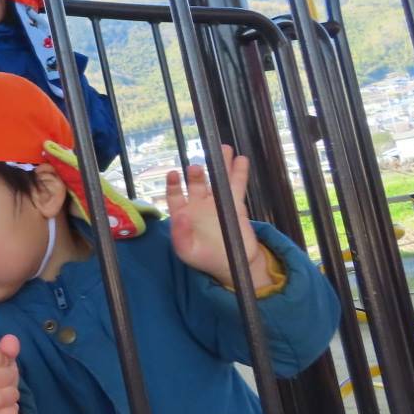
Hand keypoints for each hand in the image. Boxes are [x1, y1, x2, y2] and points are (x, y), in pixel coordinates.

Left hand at [165, 144, 269, 289]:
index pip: (175, 195)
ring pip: (218, 181)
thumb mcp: (187, 251)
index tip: (173, 174)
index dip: (173, 185)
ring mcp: (217, 203)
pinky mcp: (235, 206)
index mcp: (183, 213)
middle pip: (197, 184)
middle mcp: (198, 204)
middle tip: (196, 167)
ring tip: (222, 149)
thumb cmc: (203, 258)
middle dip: (197, 175)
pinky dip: (239, 173)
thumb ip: (181, 235)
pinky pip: (236, 187)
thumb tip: (179, 217)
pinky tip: (240, 160)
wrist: (231, 265)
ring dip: (220, 166)